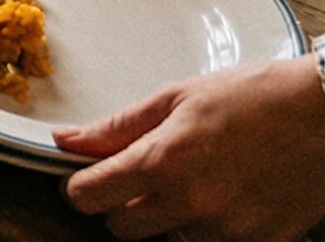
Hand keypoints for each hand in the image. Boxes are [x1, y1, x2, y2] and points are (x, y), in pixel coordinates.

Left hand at [56, 56, 324, 241]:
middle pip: (121, 228)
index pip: (88, 197)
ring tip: (193, 182)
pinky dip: (208, 229)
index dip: (80, 187)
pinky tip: (223, 198)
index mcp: (164, 161)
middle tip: (144, 178)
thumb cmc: (258, 96)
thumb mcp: (177, 97)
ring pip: (166, 240)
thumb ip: (116, 127)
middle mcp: (192, 203)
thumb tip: (66, 140)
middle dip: (122, 205)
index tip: (88, 178)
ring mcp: (228, 230)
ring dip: (167, 218)